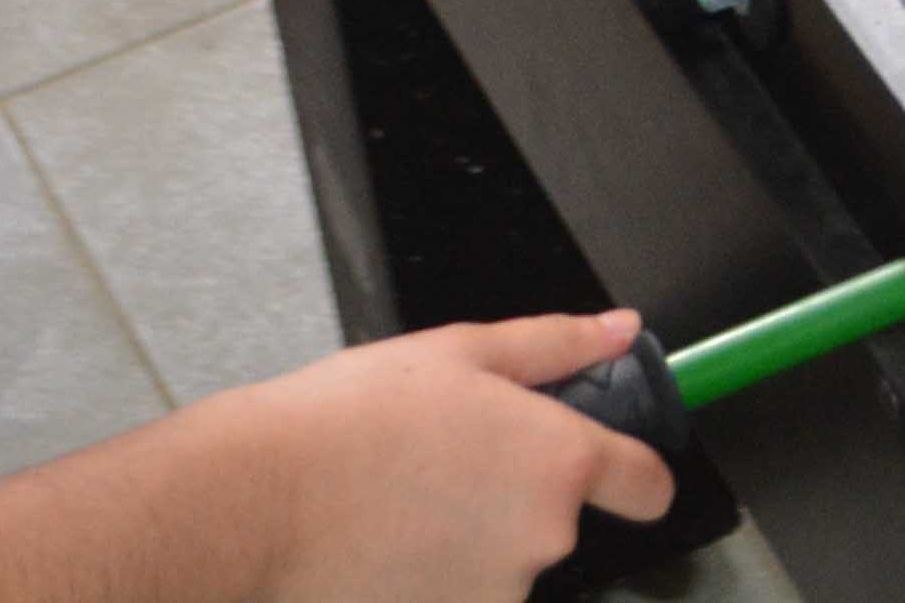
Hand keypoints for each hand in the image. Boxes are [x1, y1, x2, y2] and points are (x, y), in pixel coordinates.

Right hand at [231, 315, 676, 595]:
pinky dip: (425, 580)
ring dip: (464, 542)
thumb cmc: (348, 422)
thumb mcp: (459, 352)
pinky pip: (453, 598)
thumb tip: (618, 329)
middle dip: (510, 499)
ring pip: (499, 566)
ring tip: (395, 505)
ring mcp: (495, 598)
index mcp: (558, 460)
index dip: (634, 475)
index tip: (616, 473)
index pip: (647, 485)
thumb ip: (554, 345)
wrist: (257, 505)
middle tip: (439, 465)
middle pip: (554, 522)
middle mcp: (543, 538)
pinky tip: (380, 548)